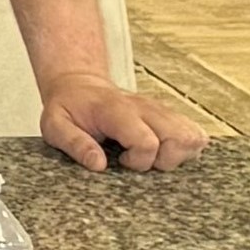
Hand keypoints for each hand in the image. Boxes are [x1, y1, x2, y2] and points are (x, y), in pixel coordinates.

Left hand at [37, 69, 210, 172]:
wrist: (79, 84)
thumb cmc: (69, 108)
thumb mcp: (55, 125)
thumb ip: (74, 144)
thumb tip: (98, 164)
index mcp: (117, 111)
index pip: (147, 141)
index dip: (139, 161)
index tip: (121, 161)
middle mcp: (144, 109)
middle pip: (180, 139)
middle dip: (166, 161)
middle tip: (142, 162)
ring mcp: (160, 111)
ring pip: (193, 136)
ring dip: (179, 155)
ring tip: (154, 157)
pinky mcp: (169, 116)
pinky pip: (194, 133)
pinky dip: (187, 148)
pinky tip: (165, 152)